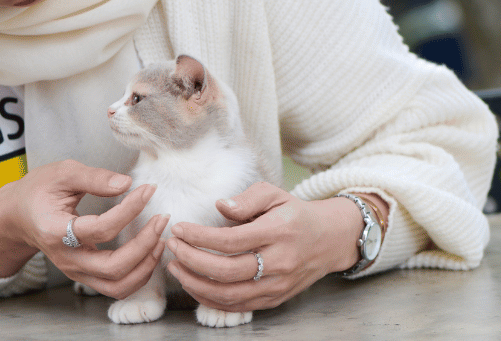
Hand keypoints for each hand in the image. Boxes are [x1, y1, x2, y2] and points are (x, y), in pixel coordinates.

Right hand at [0, 159, 168, 299]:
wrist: (18, 216)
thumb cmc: (39, 191)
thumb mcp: (62, 173)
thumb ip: (94, 177)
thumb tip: (126, 183)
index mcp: (56, 231)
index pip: (100, 229)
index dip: (129, 210)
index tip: (147, 189)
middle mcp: (66, 258)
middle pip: (113, 267)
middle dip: (144, 245)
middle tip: (161, 219)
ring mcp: (75, 271)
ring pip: (117, 285)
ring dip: (145, 265)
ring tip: (160, 238)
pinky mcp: (84, 276)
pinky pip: (116, 287)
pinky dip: (139, 274)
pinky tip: (150, 251)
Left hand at [164, 181, 370, 312]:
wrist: (329, 240)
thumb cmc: (295, 213)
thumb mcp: (274, 194)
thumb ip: (247, 198)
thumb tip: (219, 206)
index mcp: (278, 232)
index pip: (230, 240)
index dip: (199, 237)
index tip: (178, 228)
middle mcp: (279, 262)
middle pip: (226, 270)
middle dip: (191, 260)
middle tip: (171, 247)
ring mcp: (277, 285)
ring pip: (229, 294)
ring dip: (195, 283)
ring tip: (175, 267)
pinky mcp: (274, 300)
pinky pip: (237, 306)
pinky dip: (210, 299)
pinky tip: (193, 284)